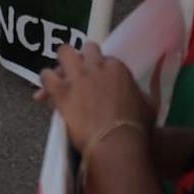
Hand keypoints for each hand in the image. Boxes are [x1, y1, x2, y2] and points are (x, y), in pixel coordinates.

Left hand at [33, 42, 152, 154]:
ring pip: (65, 52)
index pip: (107, 59)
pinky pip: (46, 76)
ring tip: (61, 75)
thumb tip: (139, 95)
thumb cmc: (136, 129)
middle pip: (87, 49)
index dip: (101, 69)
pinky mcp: (61, 91)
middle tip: (81, 73)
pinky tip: (45, 93)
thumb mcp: (148, 106)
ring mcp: (78, 77)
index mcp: (118, 68)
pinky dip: (46, 82)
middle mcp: (97, 66)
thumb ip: (141, 94)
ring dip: (63, 63)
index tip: (99, 81)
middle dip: (84, 59)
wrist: (117, 144)